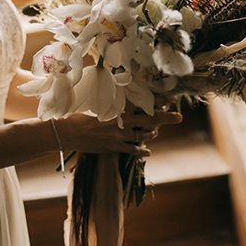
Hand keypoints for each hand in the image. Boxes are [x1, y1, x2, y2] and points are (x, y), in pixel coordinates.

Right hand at [52, 107, 181, 156]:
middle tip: (179, 116)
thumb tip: (121, 93)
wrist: (66, 131)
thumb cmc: (79, 113)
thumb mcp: (96, 103)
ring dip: (152, 133)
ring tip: (155, 131)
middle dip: (166, 117)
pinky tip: (147, 151)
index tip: (170, 98)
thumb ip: (111, 100)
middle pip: (150, 119)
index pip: (143, 102)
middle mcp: (121, 121)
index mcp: (117, 108)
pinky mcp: (113, 147)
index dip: (158, 100)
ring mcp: (118, 136)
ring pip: (143, 135)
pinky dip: (141, 151)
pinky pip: (133, 150)